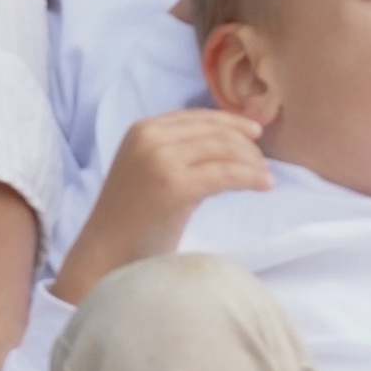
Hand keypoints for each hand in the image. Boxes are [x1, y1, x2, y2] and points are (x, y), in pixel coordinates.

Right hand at [52, 107, 273, 304]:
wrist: (104, 254)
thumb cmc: (130, 220)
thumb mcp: (151, 171)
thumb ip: (179, 153)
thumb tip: (228, 145)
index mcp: (142, 129)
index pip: (198, 116)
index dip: (231, 122)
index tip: (255, 132)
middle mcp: (150, 137)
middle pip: (215, 131)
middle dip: (246, 145)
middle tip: (264, 163)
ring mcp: (161, 159)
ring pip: (224, 150)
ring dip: (252, 163)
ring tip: (266, 178)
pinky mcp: (174, 185)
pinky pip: (225, 174)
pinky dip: (250, 178)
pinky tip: (264, 186)